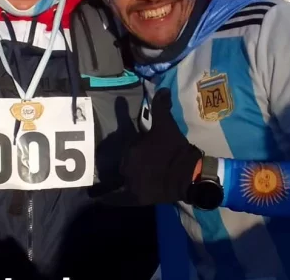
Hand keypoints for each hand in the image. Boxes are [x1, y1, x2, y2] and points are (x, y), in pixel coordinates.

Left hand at [121, 88, 201, 204]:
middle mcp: (126, 165)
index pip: (128, 143)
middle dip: (134, 158)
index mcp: (131, 147)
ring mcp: (130, 183)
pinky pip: (119, 198)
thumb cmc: (175, 149)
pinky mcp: (136, 198)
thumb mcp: (167, 125)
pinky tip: (101, 200)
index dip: (137, 143)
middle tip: (149, 158)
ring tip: (142, 174)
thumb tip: (162, 89)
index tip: (144, 143)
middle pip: (126, 161)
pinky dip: (110, 199)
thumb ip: (161, 106)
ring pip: (125, 177)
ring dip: (129, 174)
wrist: (189, 175)